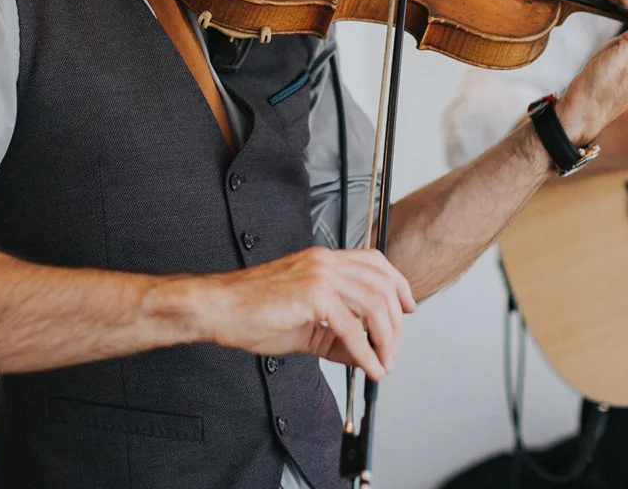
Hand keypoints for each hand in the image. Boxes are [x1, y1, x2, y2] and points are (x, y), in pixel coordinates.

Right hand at [196, 247, 416, 380]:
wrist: (220, 309)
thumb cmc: (253, 311)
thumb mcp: (306, 324)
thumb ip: (337, 335)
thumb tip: (365, 353)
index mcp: (324, 260)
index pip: (375, 262)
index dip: (398, 284)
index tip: (408, 308)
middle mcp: (326, 262)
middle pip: (382, 286)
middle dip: (395, 323)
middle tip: (393, 350)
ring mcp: (320, 275)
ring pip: (373, 305)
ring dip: (385, 339)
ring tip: (383, 363)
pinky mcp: (313, 295)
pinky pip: (352, 328)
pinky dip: (366, 352)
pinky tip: (369, 367)